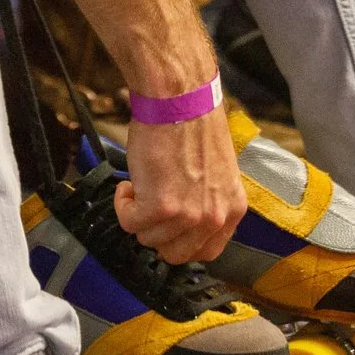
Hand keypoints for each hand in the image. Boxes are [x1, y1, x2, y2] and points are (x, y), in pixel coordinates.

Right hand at [115, 105, 244, 263]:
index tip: (168, 227)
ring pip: (148, 239)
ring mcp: (188, 215)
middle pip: (175, 254)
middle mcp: (215, 217)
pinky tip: (130, 182)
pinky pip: (129, 223)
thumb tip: (181, 225)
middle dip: (156, 232)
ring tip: (142, 185)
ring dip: (138, 214)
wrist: (179, 100)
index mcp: (232, 209)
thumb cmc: (193, 126)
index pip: (205, 252)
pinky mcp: (160, 207)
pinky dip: (122, 205)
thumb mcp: (214, 174)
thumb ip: (205, 203)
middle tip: (149, 205)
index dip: (180, 241)